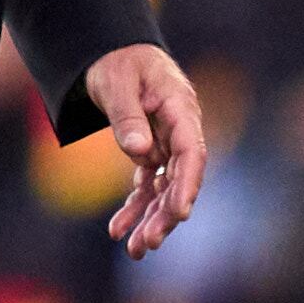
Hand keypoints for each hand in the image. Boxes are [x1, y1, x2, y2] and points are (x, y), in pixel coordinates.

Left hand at [80, 43, 207, 257]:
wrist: (112, 53)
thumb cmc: (117, 62)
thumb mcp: (117, 83)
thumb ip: (127, 116)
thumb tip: (140, 152)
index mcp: (180, 108)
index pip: (192, 152)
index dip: (188, 184)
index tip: (181, 213)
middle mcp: (180, 130)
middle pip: (181, 178)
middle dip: (166, 213)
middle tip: (148, 242)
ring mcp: (167, 144)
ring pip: (165, 188)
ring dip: (151, 219)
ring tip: (135, 249)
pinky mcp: (151, 152)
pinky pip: (147, 184)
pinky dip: (135, 206)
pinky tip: (118, 229)